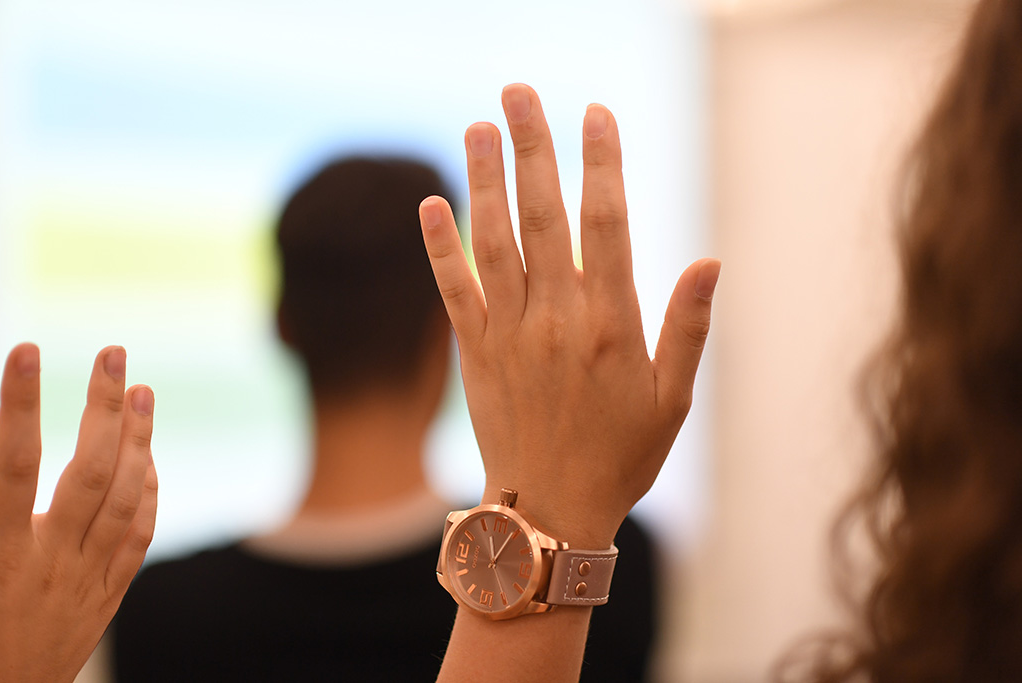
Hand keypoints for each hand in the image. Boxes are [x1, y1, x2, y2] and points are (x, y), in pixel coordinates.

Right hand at [0, 344, 156, 682]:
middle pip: (87, 474)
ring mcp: (84, 582)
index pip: (8, 467)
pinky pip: (137, 536)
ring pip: (123, 500)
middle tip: (115, 352)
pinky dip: (146, 492)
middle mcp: (48, 565)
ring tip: (142, 390)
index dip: (17, 406)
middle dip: (102, 409)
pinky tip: (147, 458)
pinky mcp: (105, 597)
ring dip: (137, 440)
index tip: (25, 349)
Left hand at [420, 84, 718, 548]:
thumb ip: (688, 328)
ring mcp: (509, 333)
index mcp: (612, 323)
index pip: (607, 224)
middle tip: (520, 92)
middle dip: (534, 147)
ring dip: (484, 180)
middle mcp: (557, 318)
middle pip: (544, 215)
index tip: (596, 113)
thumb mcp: (673, 399)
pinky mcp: (473, 351)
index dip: (601, 164)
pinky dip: (439, 246)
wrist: (550, 510)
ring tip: (478, 126)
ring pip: (494, 241)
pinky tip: (430, 202)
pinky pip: (452, 289)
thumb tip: (710, 261)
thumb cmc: (621, 455)